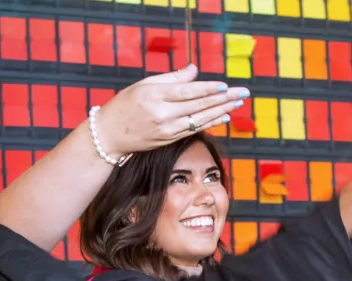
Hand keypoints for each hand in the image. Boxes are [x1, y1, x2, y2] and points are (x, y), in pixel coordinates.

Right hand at [92, 65, 248, 154]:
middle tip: (243, 93)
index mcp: (155, 96)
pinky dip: (211, 122)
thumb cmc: (125, 104)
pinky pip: (195, 130)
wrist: (109, 135)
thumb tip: (195, 70)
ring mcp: (167, 130)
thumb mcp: (144, 85)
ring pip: (200, 119)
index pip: (188, 92)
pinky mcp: (169, 140)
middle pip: (199, 105)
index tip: (225, 85)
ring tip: (238, 103)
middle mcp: (163, 114)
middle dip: (224, 99)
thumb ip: (172, 78)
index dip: (208, 89)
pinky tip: (224, 116)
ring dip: (222, 110)